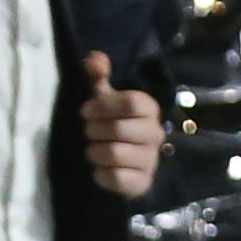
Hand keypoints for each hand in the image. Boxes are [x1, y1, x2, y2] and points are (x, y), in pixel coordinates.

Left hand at [76, 50, 162, 197]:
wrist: (124, 165)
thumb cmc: (112, 124)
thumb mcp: (104, 98)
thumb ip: (98, 76)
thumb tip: (94, 58)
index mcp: (149, 109)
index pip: (131, 102)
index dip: (103, 105)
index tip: (86, 111)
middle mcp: (155, 133)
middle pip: (119, 129)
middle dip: (94, 131)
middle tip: (89, 133)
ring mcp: (151, 160)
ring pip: (115, 153)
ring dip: (95, 152)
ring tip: (94, 151)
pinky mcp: (143, 183)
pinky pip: (117, 178)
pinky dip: (101, 174)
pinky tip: (101, 170)